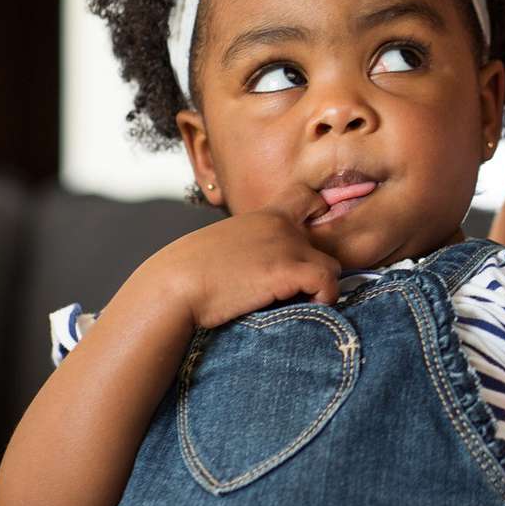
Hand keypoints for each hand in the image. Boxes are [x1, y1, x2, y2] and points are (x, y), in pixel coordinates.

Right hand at [135, 185, 338, 328]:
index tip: (315, 237)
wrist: (171, 287)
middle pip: (328, 236)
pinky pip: (328, 282)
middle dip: (323, 261)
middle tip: (309, 284)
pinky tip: (306, 309)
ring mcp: (286, 245)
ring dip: (322, 286)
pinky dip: (324, 298)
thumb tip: (250, 268)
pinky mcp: (289, 269)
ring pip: (333, 264)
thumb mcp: (220, 247)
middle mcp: (279, 225)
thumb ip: (246, 247)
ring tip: (301, 303)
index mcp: (262, 216)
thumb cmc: (184, 274)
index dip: (319, 215)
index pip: (305, 196)